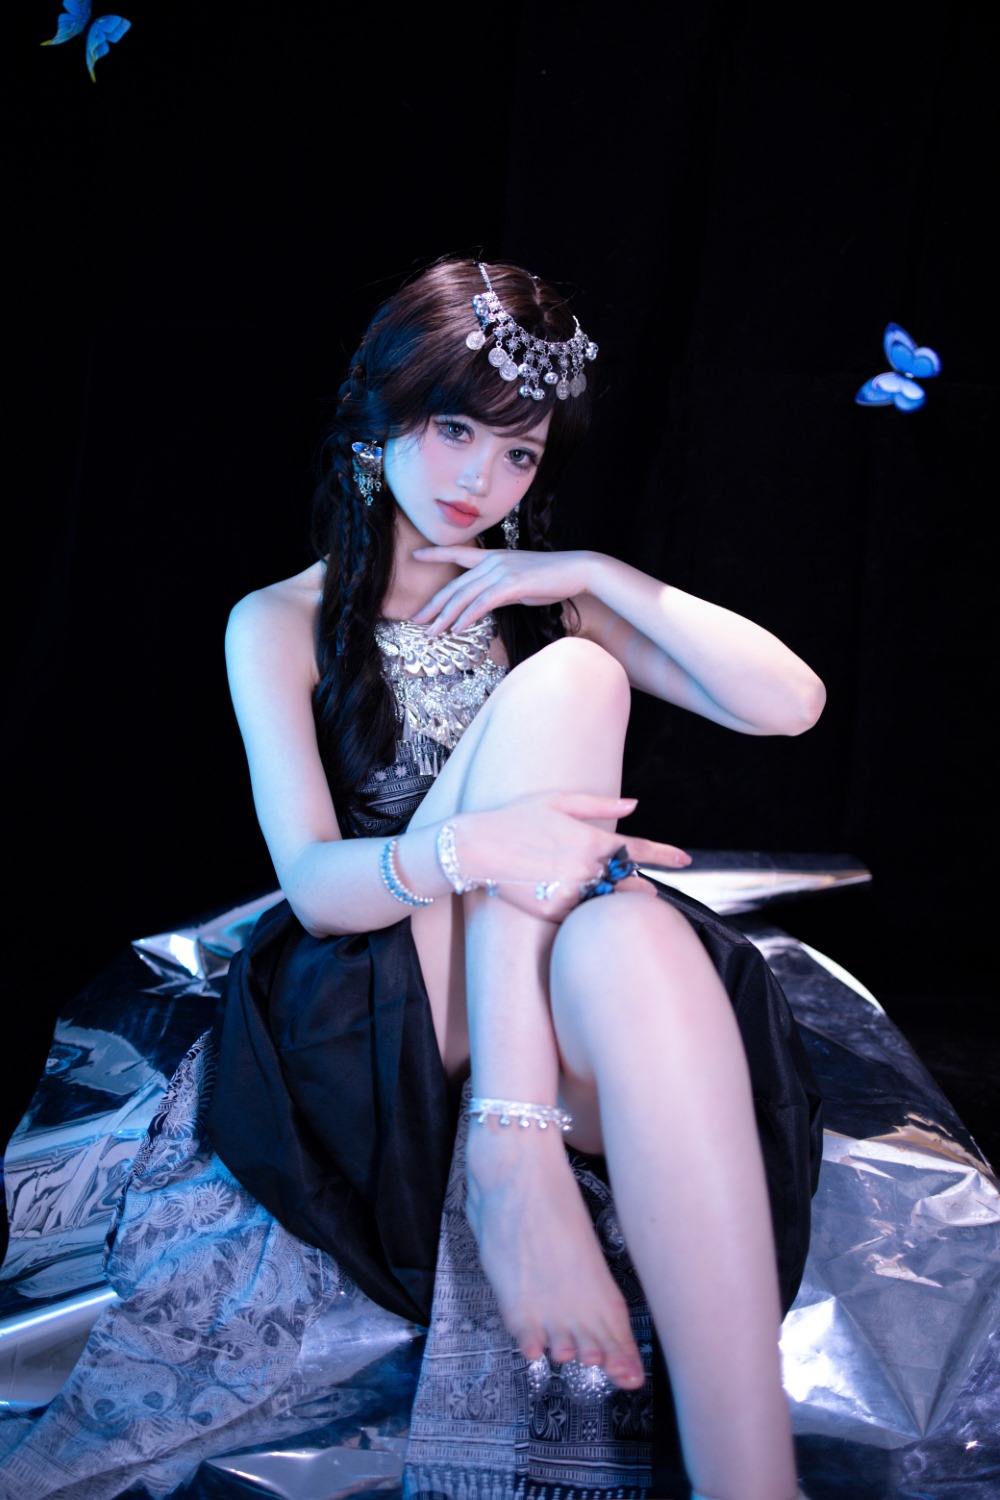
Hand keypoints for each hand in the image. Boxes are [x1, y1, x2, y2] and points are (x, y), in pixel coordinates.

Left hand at [411, 546, 590, 633]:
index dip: (436, 554)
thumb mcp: (518, 582)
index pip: (458, 553)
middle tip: (417, 618)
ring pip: (465, 596)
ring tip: (432, 631)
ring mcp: (501, 572)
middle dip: (434, 604)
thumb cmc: (551, 578)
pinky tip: (456, 628)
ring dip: (445, 616)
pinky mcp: (511, 584)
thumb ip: (499, 590)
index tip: (416, 555)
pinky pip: (482, 603)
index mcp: (493, 557)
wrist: (576, 570)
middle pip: (455, 585)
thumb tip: (485, 603)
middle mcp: (493, 562)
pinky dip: (467, 617)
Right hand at [457, 793, 690, 922]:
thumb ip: (599, 804)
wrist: (476, 848)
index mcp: (592, 839)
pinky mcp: (556, 912)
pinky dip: (583, 911)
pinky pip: (580, 915)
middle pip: (631, 884)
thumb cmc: (515, 819)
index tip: (685, 860)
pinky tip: (570, 901)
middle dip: (639, 887)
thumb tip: (634, 805)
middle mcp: (588, 868)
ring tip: (600, 895)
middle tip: (639, 888)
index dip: (666, 855)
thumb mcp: (557, 801)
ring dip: (614, 901)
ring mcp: (573, 892)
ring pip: (608, 903)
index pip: (640, 850)